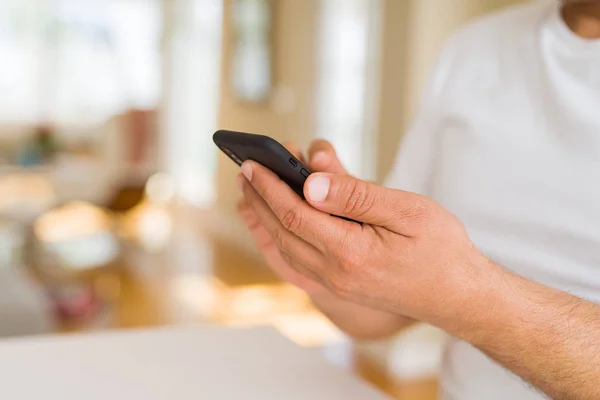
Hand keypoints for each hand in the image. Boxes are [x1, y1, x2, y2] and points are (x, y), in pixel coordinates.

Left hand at [238, 159, 492, 323]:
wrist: (458, 296)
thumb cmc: (441, 249)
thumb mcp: (407, 212)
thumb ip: (356, 196)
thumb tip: (310, 181)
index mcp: (349, 252)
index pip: (294, 213)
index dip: (269, 186)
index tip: (252, 163)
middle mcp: (334, 273)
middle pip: (282, 231)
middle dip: (259, 199)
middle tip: (243, 171)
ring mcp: (334, 285)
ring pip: (284, 250)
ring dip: (263, 221)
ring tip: (248, 196)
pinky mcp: (339, 288)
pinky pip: (295, 266)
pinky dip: (276, 245)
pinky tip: (271, 233)